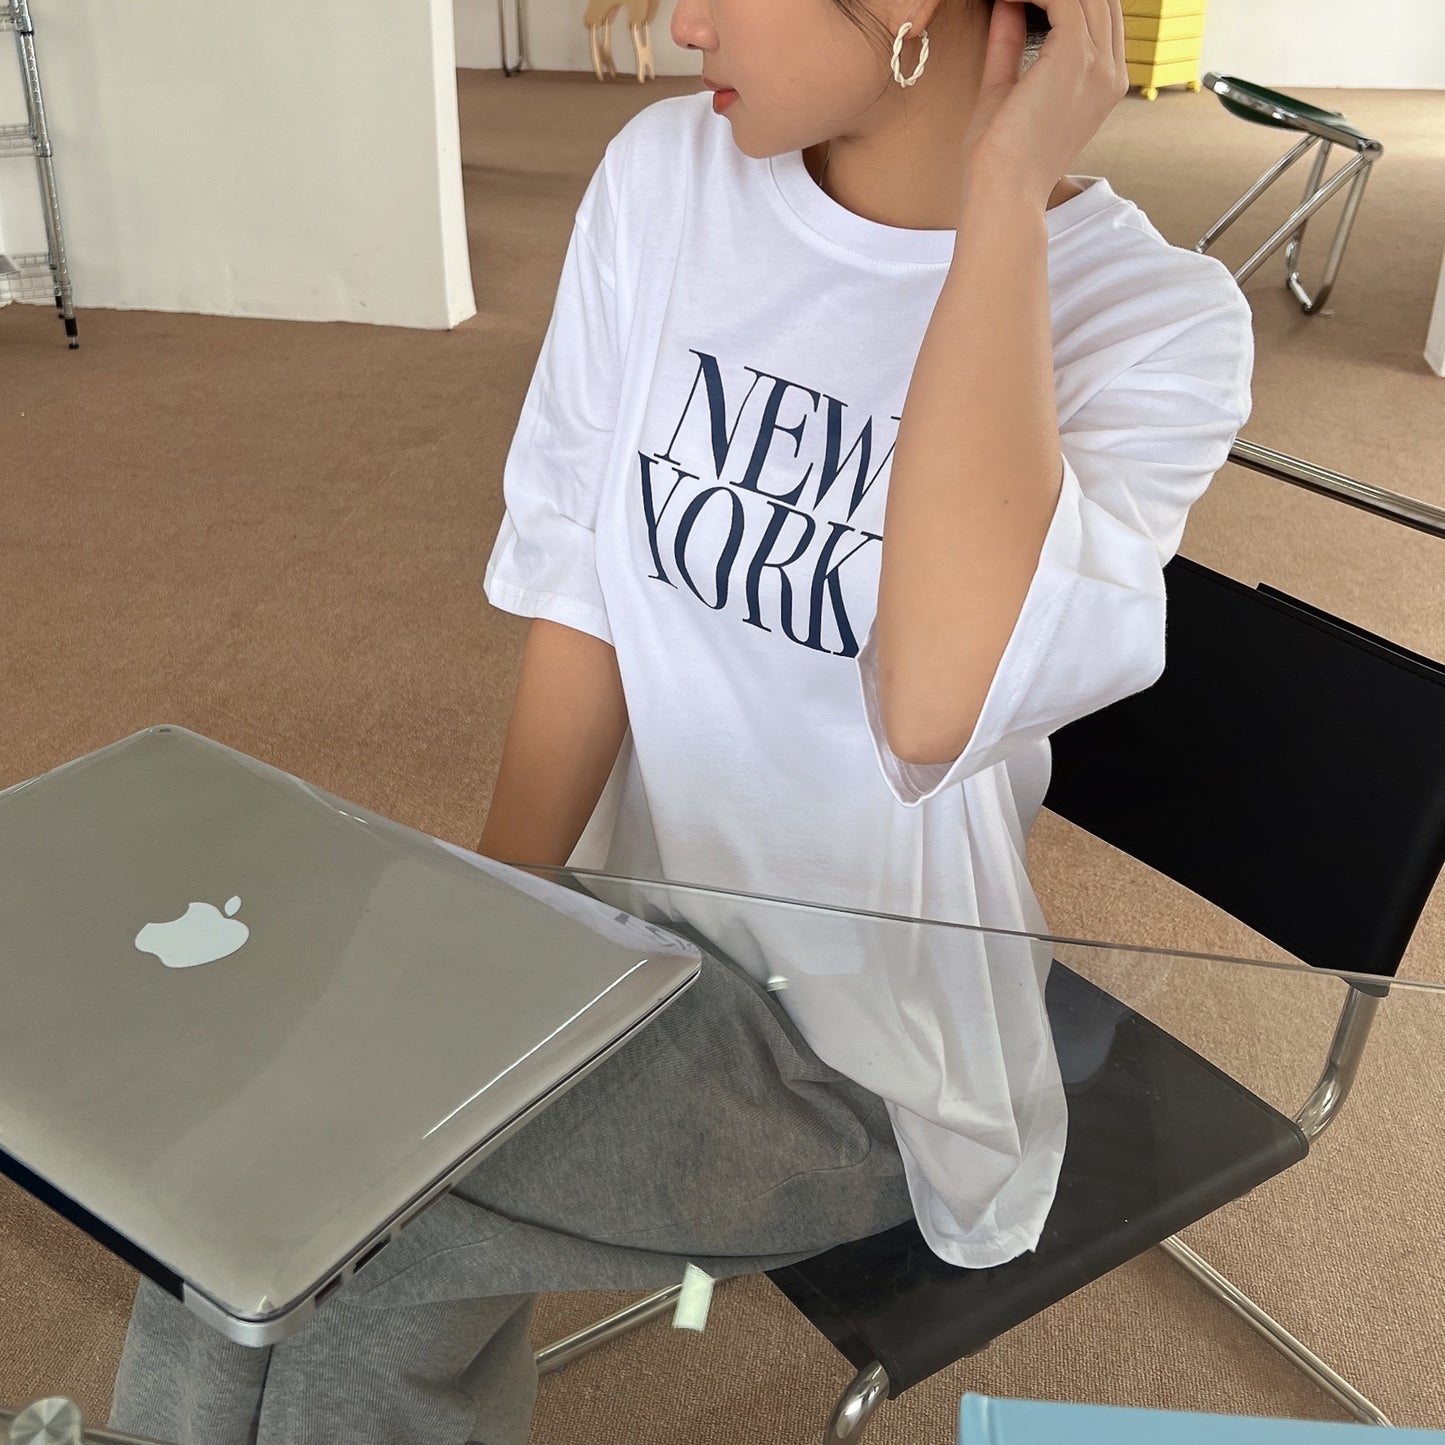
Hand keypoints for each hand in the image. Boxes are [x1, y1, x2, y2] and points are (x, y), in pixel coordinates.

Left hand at [959, 0, 1128, 208]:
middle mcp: (1111, 73)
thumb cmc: (1000, 158)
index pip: (1102, 17)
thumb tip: (1007, 4)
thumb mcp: (1005, 89)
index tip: (1030, 0)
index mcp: (1104, 85)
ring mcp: (1099, 65)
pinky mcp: (1076, 57)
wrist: (1003, 192)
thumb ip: (1010, 44)